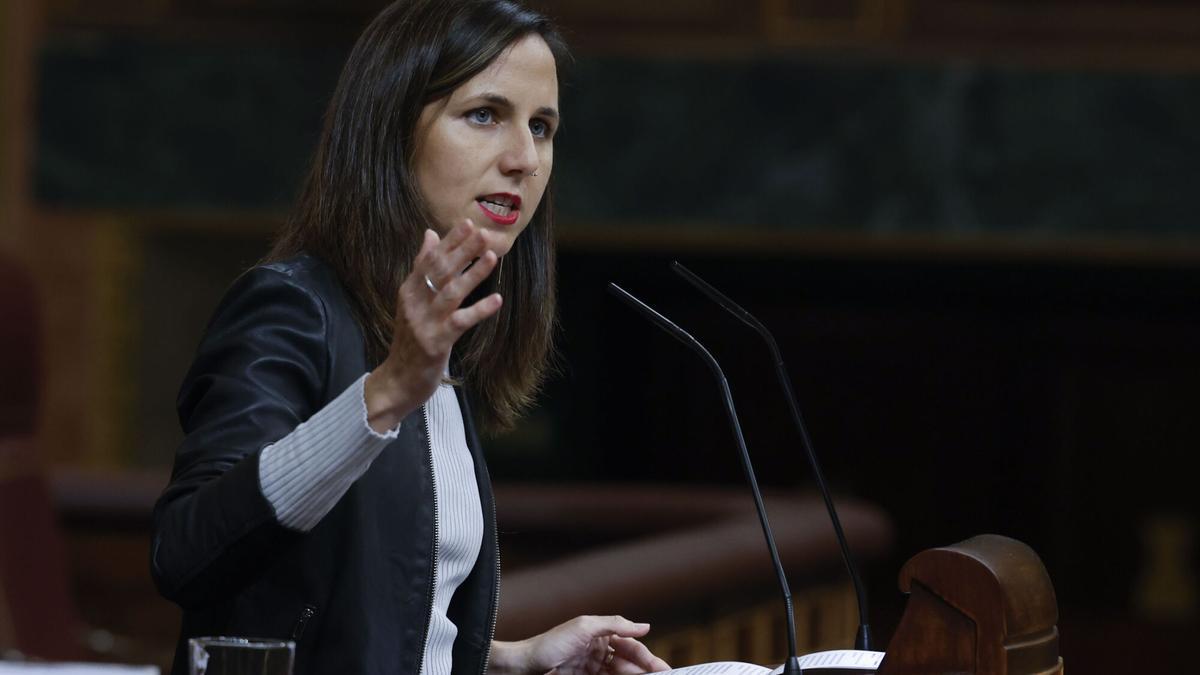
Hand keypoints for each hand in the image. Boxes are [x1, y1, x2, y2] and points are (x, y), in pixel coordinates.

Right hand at [364, 219, 501, 431]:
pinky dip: (480, 310)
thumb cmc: (411, 340)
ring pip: (451, 292)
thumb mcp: (413, 301)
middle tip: (484, 233)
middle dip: (463, 250)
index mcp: (409, 290)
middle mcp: (415, 302)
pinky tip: (497, 300)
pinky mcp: (436, 342)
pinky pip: (460, 322)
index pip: (430, 259)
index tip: (469, 223)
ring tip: (492, 257)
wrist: (398, 379)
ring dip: (473, 274)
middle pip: (440, 271)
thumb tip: (430, 234)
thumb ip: (421, 268)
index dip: (450, 241)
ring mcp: (425, 322)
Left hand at [491, 615, 670, 674]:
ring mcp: (590, 667)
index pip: (631, 645)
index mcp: (599, 633)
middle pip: (628, 662)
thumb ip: (615, 624)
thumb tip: (644, 626)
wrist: (521, 667)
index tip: (663, 670)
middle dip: (645, 671)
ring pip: (620, 673)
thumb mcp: (584, 627)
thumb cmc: (549, 644)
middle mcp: (597, 649)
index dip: (648, 657)